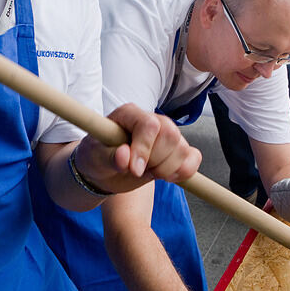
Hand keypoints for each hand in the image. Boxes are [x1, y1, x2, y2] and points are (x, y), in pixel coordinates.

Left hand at [72, 103, 200, 194]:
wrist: (105, 171)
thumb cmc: (97, 158)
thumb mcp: (96, 158)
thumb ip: (110, 157)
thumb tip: (124, 157)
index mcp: (129, 114)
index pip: (148, 124)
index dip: (144, 148)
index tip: (134, 170)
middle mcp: (152, 119)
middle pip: (170, 136)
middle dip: (155, 161)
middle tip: (137, 170)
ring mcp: (167, 133)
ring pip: (182, 149)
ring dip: (166, 169)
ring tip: (147, 172)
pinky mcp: (177, 149)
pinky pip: (193, 157)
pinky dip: (184, 171)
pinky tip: (167, 176)